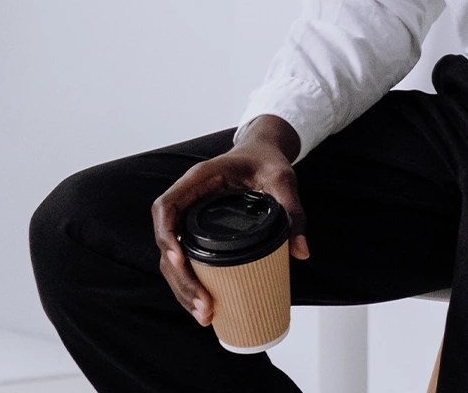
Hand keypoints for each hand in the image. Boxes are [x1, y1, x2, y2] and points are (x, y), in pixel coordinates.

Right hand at [151, 115, 307, 326]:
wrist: (263, 152)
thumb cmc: (267, 160)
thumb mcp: (283, 179)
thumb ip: (293, 210)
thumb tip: (301, 252)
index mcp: (198, 180)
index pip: (166, 207)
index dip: (166, 235)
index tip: (179, 260)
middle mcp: (188, 199)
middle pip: (167, 241)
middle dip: (180, 278)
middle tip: (203, 307)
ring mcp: (191, 216)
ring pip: (173, 257)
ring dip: (183, 288)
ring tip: (205, 316)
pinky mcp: (199, 231)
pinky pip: (186, 259)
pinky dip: (190, 283)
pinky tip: (205, 305)